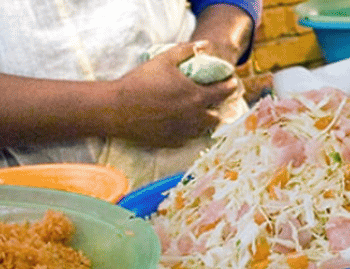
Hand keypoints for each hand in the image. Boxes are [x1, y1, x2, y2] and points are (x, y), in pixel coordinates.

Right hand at [110, 41, 239, 146]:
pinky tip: (182, 125)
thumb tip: (205, 44)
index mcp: (197, 96)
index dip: (230, 87)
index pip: (223, 93)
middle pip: (217, 116)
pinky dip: (188, 131)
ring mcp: (185, 133)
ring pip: (203, 130)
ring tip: (199, 114)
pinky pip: (188, 139)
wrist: (118, 110)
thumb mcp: (164, 60)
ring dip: (204, 121)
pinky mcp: (173, 143)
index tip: (231, 83)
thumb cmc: (141, 81)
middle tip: (213, 102)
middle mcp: (195, 118)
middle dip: (217, 109)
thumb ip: (187, 50)